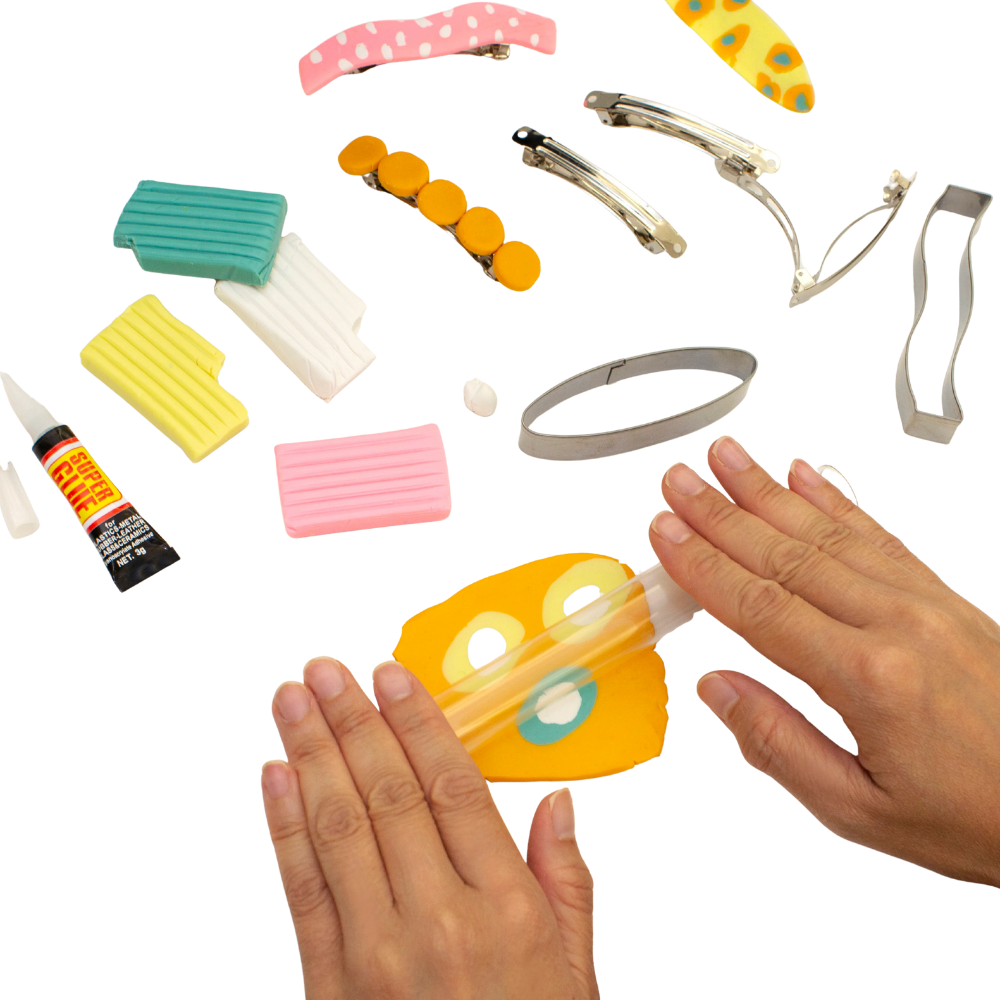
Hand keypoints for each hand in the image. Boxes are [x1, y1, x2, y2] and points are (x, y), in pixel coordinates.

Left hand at [261, 656, 600, 998]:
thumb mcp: (575, 973)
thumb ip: (567, 880)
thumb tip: (560, 802)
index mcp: (507, 910)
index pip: (454, 790)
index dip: (419, 725)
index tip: (392, 677)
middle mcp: (439, 921)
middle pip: (389, 795)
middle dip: (353, 722)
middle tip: (326, 668)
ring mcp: (376, 954)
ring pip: (339, 828)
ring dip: (310, 754)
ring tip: (293, 699)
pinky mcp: (329, 984)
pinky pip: (302, 890)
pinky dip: (284, 826)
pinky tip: (275, 776)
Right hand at [647, 435, 999, 886]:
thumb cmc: (975, 814)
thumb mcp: (860, 811)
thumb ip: (777, 746)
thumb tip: (719, 692)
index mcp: (869, 678)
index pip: (760, 607)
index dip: (704, 565)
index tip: (666, 533)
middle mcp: (898, 624)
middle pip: (786, 554)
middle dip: (721, 512)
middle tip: (679, 481)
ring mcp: (926, 601)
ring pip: (826, 532)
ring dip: (766, 490)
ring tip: (726, 459)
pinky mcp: (945, 595)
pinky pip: (878, 532)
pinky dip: (834, 500)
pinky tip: (804, 477)